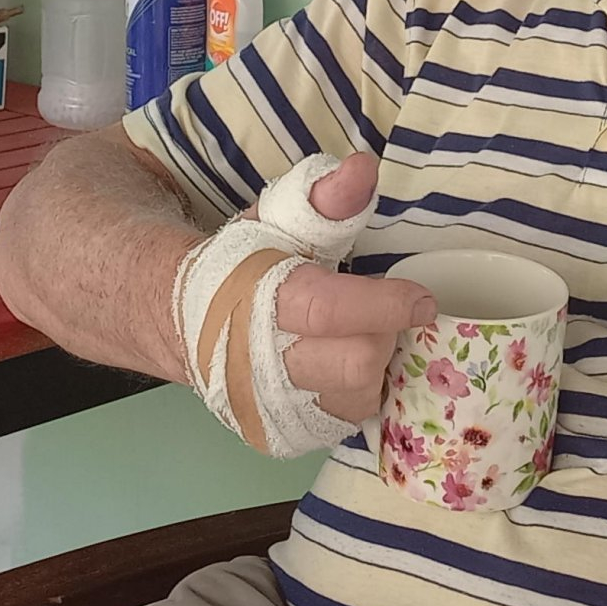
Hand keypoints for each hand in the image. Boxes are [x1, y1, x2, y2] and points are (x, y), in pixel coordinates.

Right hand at [246, 151, 433, 422]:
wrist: (184, 322)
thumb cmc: (244, 266)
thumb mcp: (279, 220)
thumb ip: (322, 197)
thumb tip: (363, 168)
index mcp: (259, 304)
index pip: (328, 311)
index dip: (385, 304)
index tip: (422, 299)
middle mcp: (262, 367)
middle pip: (356, 364)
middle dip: (382, 334)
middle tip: (381, 313)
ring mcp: (272, 410)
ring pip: (358, 398)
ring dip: (374, 366)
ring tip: (359, 336)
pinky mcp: (284, 438)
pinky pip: (347, 422)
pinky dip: (359, 392)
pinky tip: (347, 365)